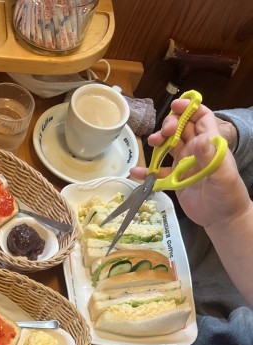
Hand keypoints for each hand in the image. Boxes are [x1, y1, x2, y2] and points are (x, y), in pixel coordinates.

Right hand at [130, 99, 250, 229]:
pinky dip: (146, 172)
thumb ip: (211, 158)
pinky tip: (136, 173)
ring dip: (159, 142)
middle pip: (181, 128)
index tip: (176, 107)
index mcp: (211, 144)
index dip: (190, 108)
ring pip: (169, 146)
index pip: (201, 118)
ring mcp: (185, 165)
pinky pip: (159, 173)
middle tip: (163, 134)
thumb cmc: (228, 196)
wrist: (222, 219)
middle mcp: (196, 151)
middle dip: (170, 125)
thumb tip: (198, 140)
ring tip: (151, 144)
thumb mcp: (222, 176)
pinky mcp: (175, 180)